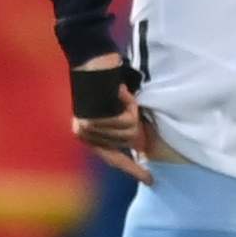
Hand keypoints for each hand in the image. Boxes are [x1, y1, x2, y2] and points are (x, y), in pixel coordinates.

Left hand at [67, 53, 156, 183]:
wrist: (90, 56)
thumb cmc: (104, 78)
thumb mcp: (112, 109)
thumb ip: (119, 129)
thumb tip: (138, 146)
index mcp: (87, 134)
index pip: (113, 159)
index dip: (133, 169)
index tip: (150, 180)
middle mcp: (85, 134)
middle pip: (127, 141)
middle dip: (135, 122)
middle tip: (129, 103)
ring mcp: (88, 128)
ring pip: (129, 130)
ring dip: (131, 110)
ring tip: (120, 94)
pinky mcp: (93, 119)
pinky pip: (127, 120)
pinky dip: (129, 103)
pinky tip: (119, 91)